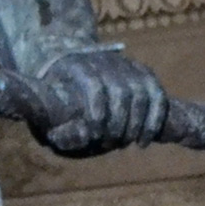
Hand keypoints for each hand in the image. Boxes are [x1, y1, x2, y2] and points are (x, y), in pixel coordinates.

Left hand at [34, 47, 168, 156]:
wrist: (72, 64)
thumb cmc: (56, 96)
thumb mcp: (47, 110)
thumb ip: (59, 128)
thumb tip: (84, 138)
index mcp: (77, 65)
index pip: (93, 84)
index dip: (96, 110)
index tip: (95, 134)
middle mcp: (105, 61)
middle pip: (121, 91)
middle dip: (118, 123)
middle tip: (111, 144)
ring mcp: (127, 65)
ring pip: (142, 94)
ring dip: (137, 124)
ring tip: (128, 144)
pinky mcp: (144, 72)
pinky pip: (157, 95)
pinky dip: (154, 120)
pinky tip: (144, 141)